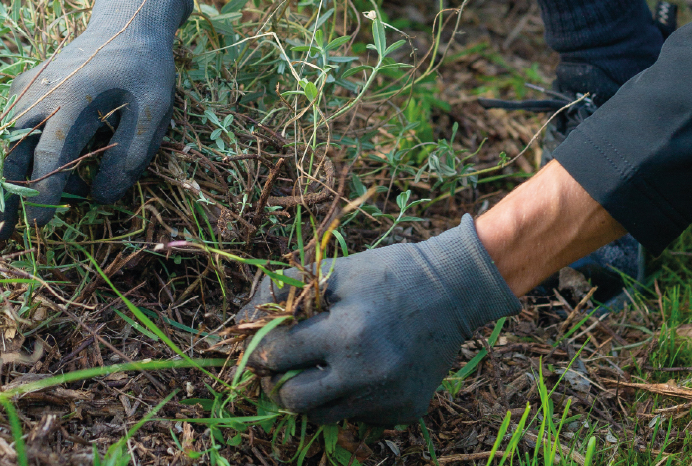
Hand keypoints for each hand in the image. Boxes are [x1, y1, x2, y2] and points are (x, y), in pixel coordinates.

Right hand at [0, 0, 192, 237]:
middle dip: (11, 192)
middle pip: (13, 151)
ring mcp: (28, 86)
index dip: (43, 193)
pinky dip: (14, 151)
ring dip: (11, 174)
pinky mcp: (25, 84)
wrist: (128, 20)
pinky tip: (28, 172)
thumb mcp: (155, 110)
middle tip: (13, 230)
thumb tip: (99, 199)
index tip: (42, 223)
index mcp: (74, 98)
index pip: (49, 156)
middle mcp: (41, 92)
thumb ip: (130, 156)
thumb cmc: (145, 69)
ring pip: (7, 140)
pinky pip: (11, 124)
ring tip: (20, 207)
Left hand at [239, 214, 520, 424]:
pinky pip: (358, 419)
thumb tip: (239, 324)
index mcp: (346, 331)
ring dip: (313, 395)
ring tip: (322, 369)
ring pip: (323, 417)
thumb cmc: (386, 273)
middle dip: (280, 384)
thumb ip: (283, 293)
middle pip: (293, 401)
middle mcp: (367, 372)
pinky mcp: (406, 410)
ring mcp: (388, 397)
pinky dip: (351, 400)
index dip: (262, 352)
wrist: (453, 290)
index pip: (277, 356)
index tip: (263, 348)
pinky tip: (363, 373)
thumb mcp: (334, 271)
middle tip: (285, 368)